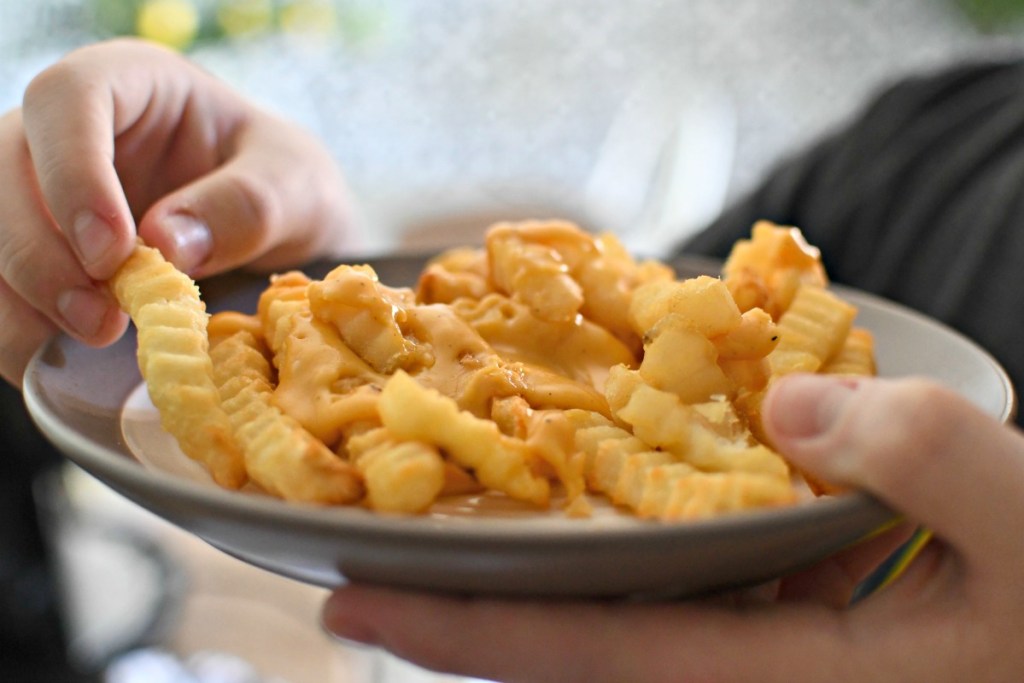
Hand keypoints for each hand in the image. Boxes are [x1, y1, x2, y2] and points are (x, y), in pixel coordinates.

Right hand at [1, 38, 353, 386]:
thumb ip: (248, 204)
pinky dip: (13, 321)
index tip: (111, 250)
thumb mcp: (298, 188)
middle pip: (5, 168)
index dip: (73, 173)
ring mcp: (43, 183)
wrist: (284, 227)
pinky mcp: (40, 241)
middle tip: (101, 321)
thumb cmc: (286, 187)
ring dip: (21, 293)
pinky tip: (53, 355)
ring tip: (91, 337)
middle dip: (39, 253)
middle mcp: (70, 126)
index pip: (67, 100)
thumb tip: (164, 243)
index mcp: (133, 82)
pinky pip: (0, 278)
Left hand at [322, 374, 1023, 681]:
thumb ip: (930, 460)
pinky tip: (605, 510)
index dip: (466, 637)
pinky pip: (687, 600)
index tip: (351, 605)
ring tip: (455, 529)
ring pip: (622, 629)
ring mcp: (776, 661)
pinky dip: (627, 560)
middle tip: (362, 565)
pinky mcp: (801, 637)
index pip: (593, 662)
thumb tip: (791, 407)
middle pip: (577, 660)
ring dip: (536, 586)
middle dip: (464, 623)